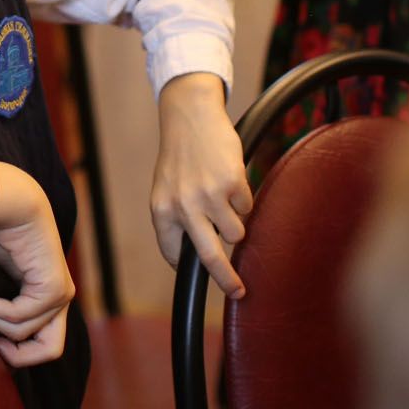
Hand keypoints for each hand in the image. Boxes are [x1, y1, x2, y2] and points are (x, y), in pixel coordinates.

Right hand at [0, 161, 73, 366]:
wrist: (7, 202)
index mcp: (49, 297)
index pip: (44, 344)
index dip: (16, 352)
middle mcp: (61, 298)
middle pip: (49, 352)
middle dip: (16, 354)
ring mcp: (61, 294)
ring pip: (24, 333)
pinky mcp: (54, 289)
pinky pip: (18, 316)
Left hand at [149, 73, 251, 297]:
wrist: (190, 116)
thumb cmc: (180, 156)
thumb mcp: (166, 188)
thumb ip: (178, 218)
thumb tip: (195, 254)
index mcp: (162, 211)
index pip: (174, 254)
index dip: (189, 267)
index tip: (203, 279)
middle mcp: (184, 207)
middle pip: (210, 258)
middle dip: (227, 280)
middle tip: (238, 291)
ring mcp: (209, 196)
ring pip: (236, 233)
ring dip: (236, 222)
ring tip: (224, 196)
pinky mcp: (232, 183)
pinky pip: (247, 206)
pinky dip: (243, 197)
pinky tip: (230, 178)